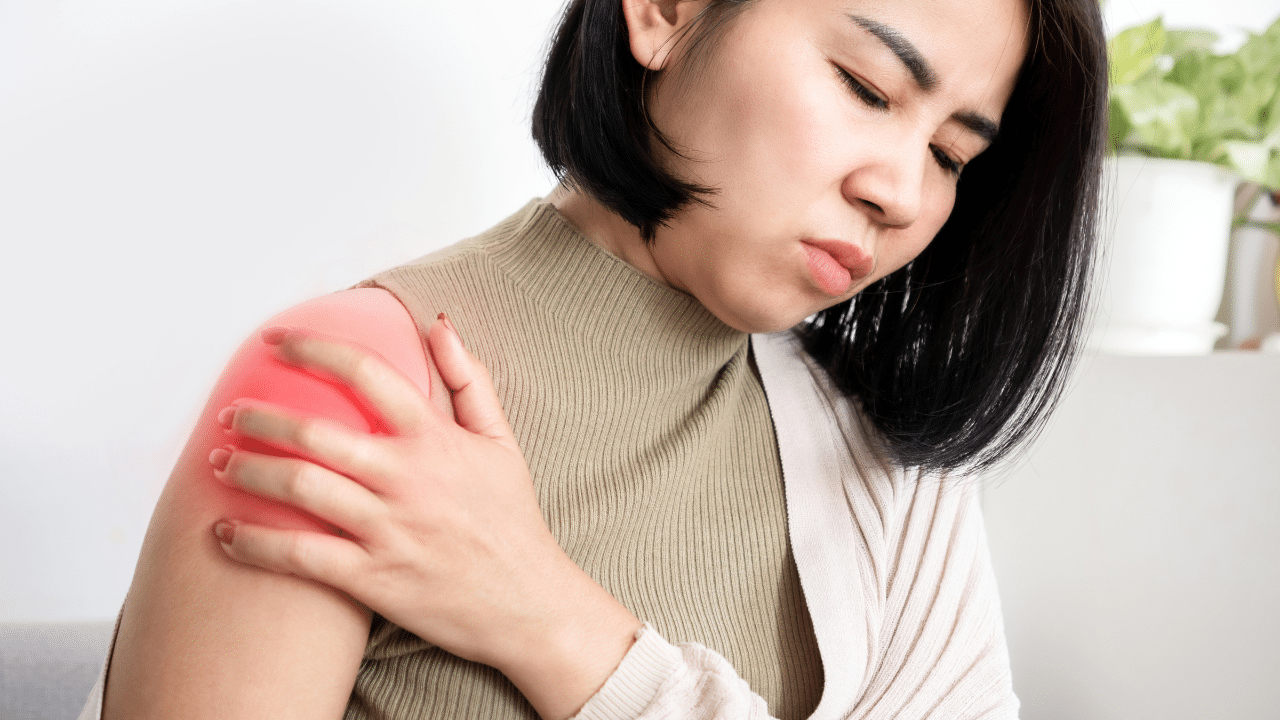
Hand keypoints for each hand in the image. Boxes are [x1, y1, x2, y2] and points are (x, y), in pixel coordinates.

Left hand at [210, 315, 640, 719]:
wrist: (529, 604)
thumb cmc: (512, 520)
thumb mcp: (502, 442)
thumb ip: (470, 379)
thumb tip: (439, 324)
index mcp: (436, 439)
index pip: (367, 374)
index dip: (314, 349)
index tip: (277, 341)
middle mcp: (408, 479)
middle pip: (316, 433)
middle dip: (261, 417)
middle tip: (232, 413)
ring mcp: (389, 530)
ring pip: (301, 488)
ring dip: (248, 471)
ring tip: (219, 463)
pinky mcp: (373, 579)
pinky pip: (300, 556)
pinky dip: (253, 543)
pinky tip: (223, 533)